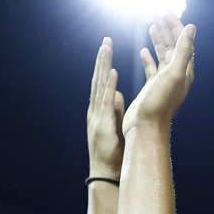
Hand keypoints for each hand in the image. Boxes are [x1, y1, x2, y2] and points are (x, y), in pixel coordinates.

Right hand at [87, 36, 125, 177]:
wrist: (107, 173)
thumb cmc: (112, 151)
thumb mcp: (115, 125)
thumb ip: (114, 109)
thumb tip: (117, 94)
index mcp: (100, 109)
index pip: (102, 82)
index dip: (104, 65)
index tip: (107, 48)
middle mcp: (96, 109)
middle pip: (99, 79)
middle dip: (102, 59)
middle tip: (105, 40)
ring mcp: (98, 115)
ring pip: (100, 86)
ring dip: (103, 66)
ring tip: (106, 48)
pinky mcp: (102, 123)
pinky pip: (106, 101)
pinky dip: (109, 85)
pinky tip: (112, 72)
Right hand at [122, 12, 195, 133]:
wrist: (146, 128)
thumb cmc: (159, 104)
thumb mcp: (173, 74)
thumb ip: (183, 51)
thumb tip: (192, 28)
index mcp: (184, 70)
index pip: (182, 41)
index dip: (174, 24)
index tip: (165, 10)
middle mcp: (177, 74)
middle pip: (172, 44)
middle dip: (165, 27)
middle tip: (156, 11)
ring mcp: (165, 81)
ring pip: (162, 54)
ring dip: (158, 38)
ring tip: (151, 23)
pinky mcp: (153, 87)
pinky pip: (152, 67)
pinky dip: (149, 56)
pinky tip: (143, 49)